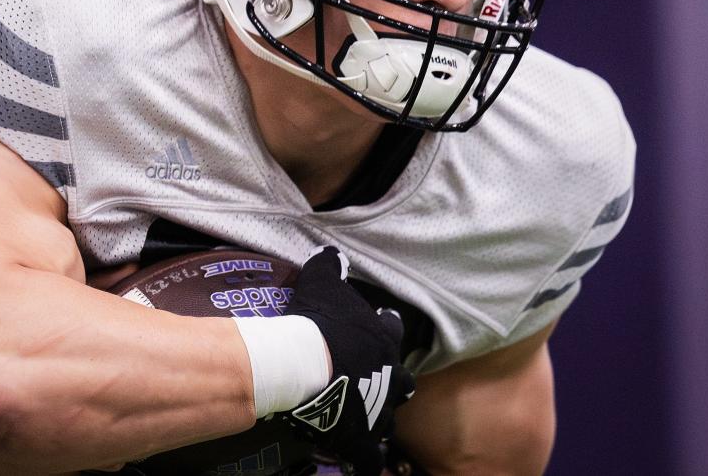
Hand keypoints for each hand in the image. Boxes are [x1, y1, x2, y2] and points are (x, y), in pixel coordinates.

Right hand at [280, 247, 414, 475]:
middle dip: (393, 381)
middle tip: (378, 380)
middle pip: (402, 381)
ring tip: (368, 418)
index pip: (391, 329)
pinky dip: (366, 458)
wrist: (305, 363)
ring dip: (380, 417)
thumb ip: (329, 267)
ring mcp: (378, 410)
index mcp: (382, 339)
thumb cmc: (316, 321)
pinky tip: (362, 459)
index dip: (384, 327)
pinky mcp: (361, 438)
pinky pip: (369, 456)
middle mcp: (389, 375)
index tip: (380, 325)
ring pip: (388, 418)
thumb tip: (332, 252)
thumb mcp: (321, 282)